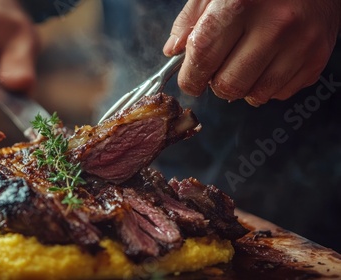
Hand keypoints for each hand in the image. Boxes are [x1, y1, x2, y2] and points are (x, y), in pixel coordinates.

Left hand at [163, 0, 340, 105]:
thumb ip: (192, 18)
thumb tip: (173, 50)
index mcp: (241, 4)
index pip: (203, 58)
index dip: (190, 77)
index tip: (190, 80)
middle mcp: (275, 25)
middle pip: (228, 84)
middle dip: (215, 83)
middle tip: (217, 70)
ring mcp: (300, 43)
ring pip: (255, 95)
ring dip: (242, 87)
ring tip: (244, 64)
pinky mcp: (317, 58)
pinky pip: (280, 93)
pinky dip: (267, 86)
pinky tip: (267, 63)